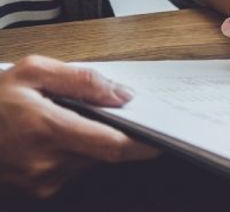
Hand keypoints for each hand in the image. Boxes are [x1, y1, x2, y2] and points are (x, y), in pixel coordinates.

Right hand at [0, 56, 157, 198]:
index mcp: (48, 131)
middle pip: (104, 153)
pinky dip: (72, 152)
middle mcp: (46, 163)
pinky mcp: (36, 189)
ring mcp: (40, 181)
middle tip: (100, 111)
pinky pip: (71, 170)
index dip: (143, 144)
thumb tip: (121, 96)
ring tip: (63, 119)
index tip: (164, 138)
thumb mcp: (32, 71)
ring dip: (89, 141)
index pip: (112, 146)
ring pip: (89, 161)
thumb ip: (82, 80)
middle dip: (111, 132)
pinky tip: (52, 136)